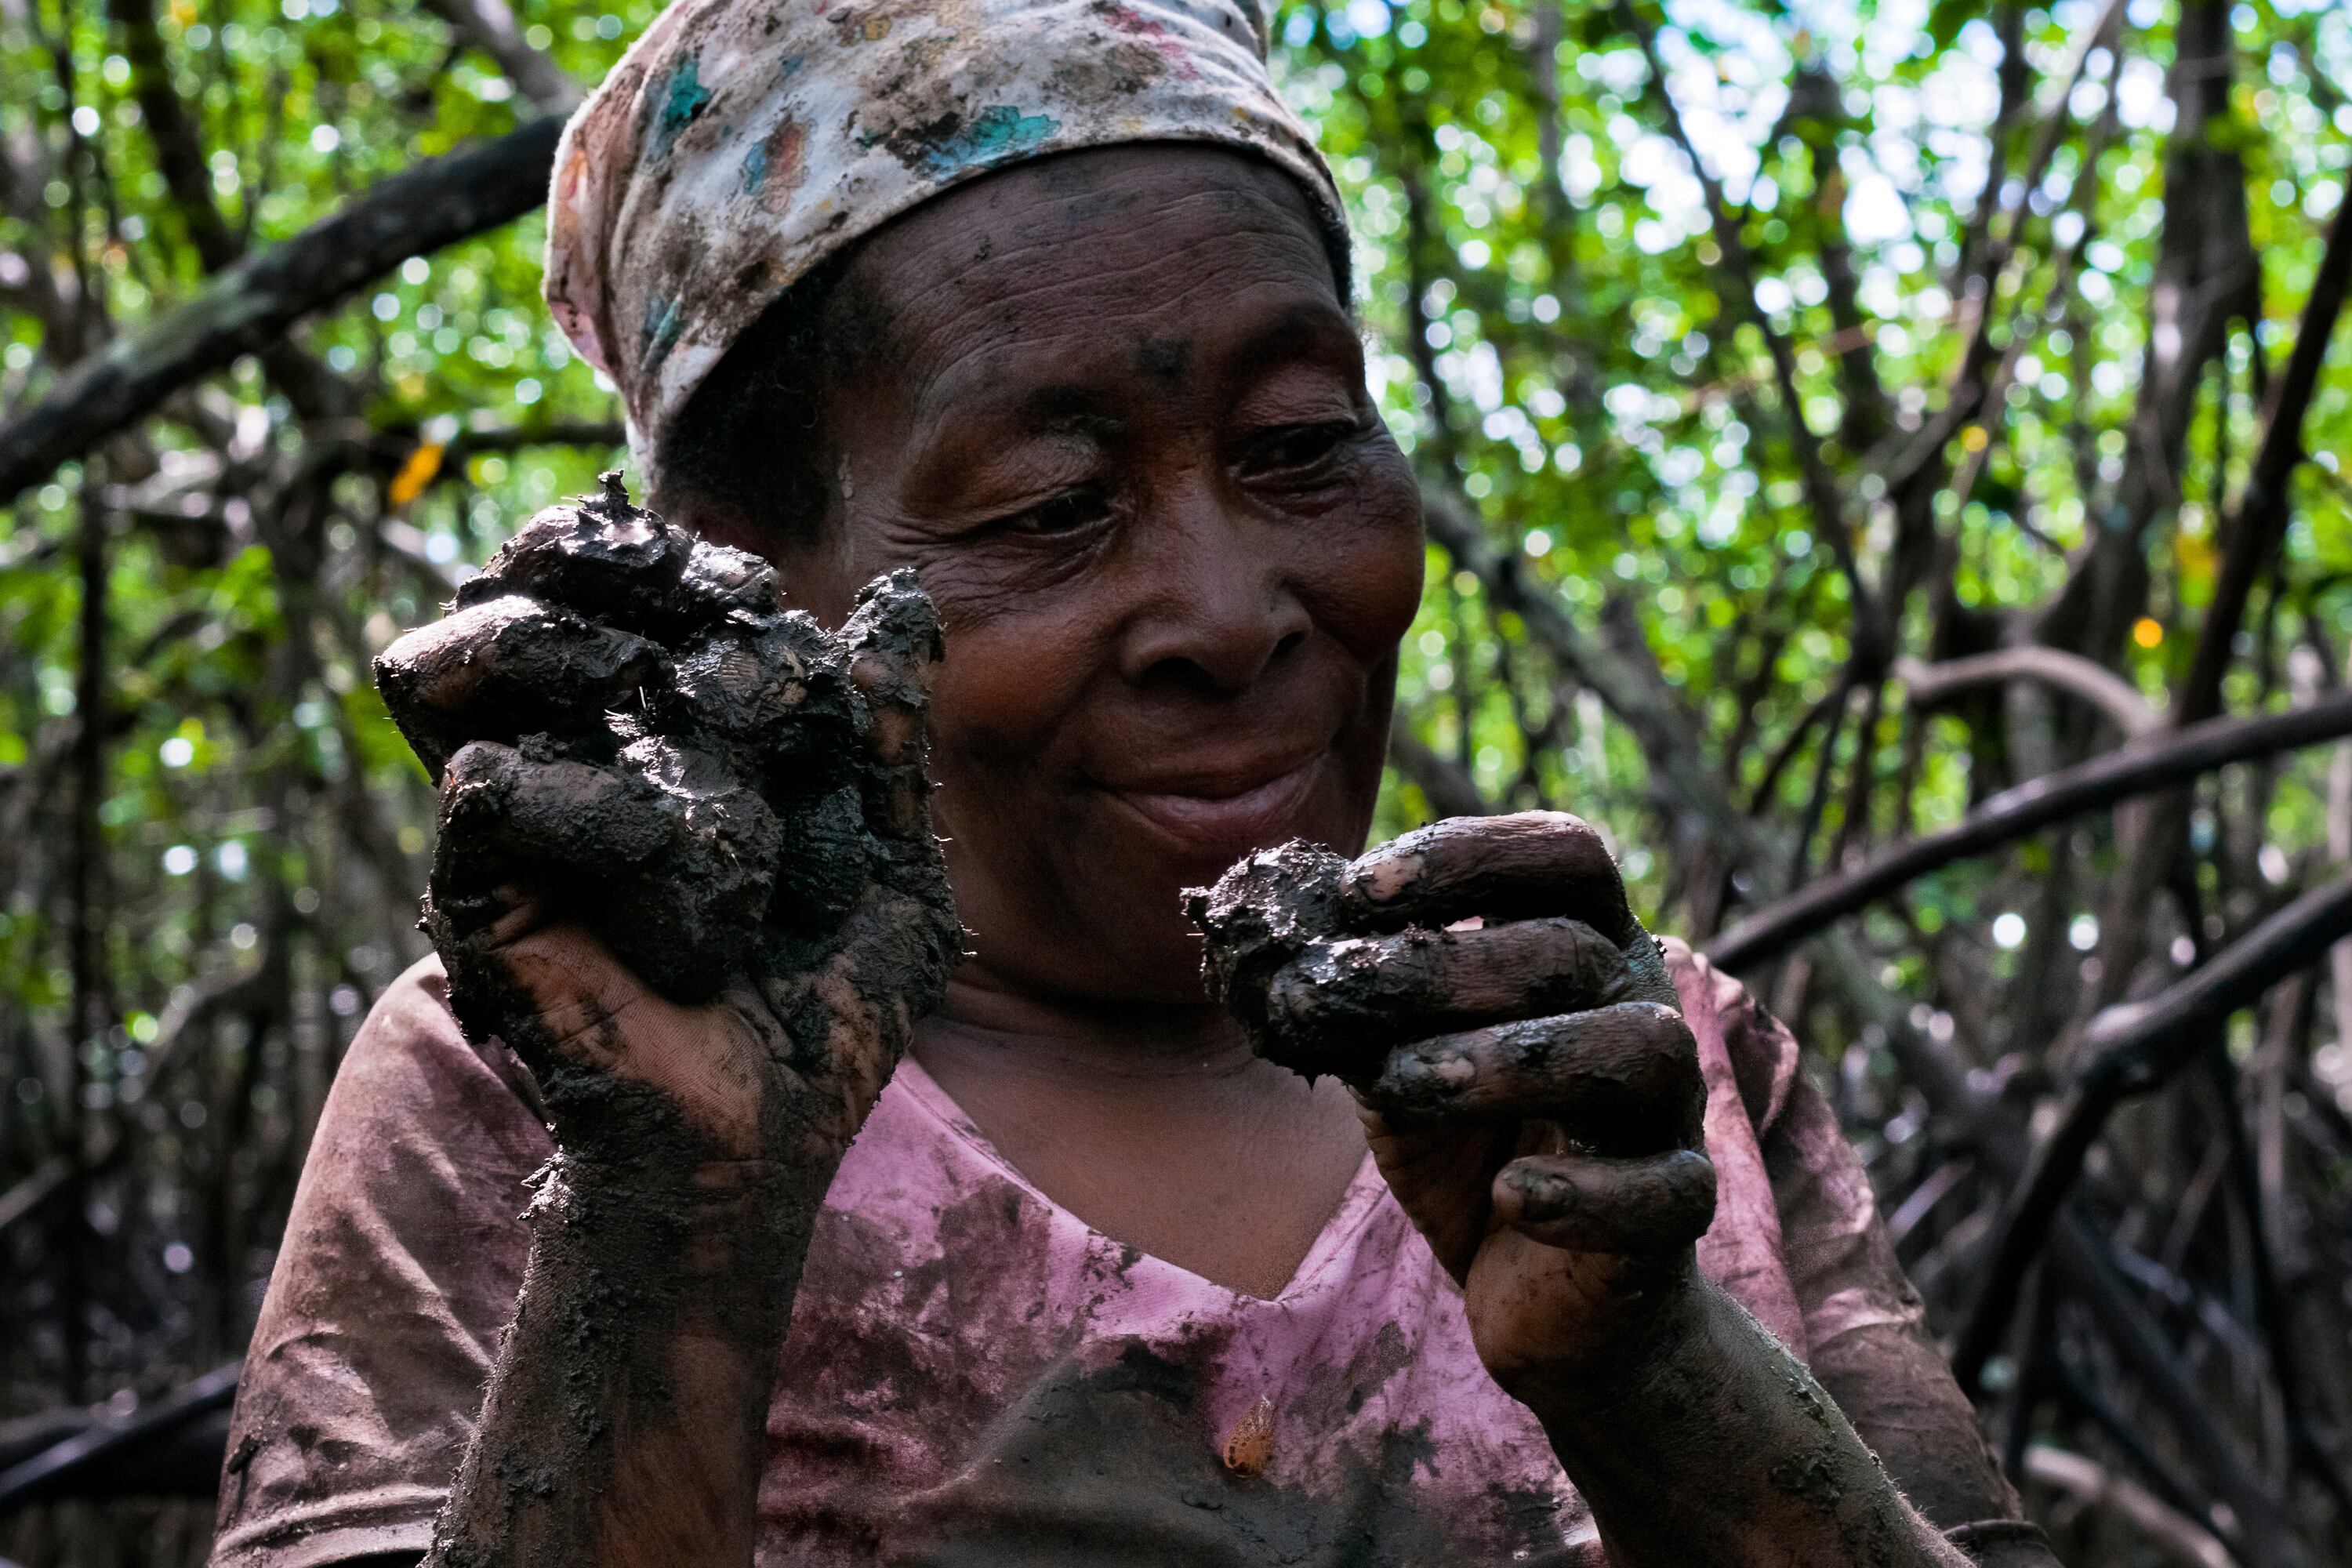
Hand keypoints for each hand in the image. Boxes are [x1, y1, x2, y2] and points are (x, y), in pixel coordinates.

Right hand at [374, 475, 959, 1194]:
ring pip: (482, 654)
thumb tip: (903, 599)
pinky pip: (495, 785)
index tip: (763, 593)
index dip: (668, 555)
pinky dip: (605, 807)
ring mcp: (509, 822)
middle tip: (725, 616)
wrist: (761, 1145)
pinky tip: (680, 875)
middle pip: (524, 582)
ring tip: (674, 718)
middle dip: (624, 572)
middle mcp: (561, 757)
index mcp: (644, 733)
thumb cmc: (818, 1014)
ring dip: (582, 652)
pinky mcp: (478, 889)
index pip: (599, 576)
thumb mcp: (888, 858)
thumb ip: (886, 733)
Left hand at [1190, 813, 1713, 1399]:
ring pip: (1641, 1050)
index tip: (1359, 888)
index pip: (1565, 855)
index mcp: (1585, 948)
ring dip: (1516, 1059)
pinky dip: (1583, 1194)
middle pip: (1573, 950)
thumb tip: (1276, 948)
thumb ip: (1358, 1008)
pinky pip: (1665, 1192)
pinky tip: (1508, 1197)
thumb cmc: (1469, 1151)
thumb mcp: (1395, 1065)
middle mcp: (1643, 1010)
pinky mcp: (1675, 1210)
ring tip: (1407, 1081)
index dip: (1469, 853)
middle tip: (1333, 991)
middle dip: (1442, 965)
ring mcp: (1671, 1111)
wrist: (1541, 1294)